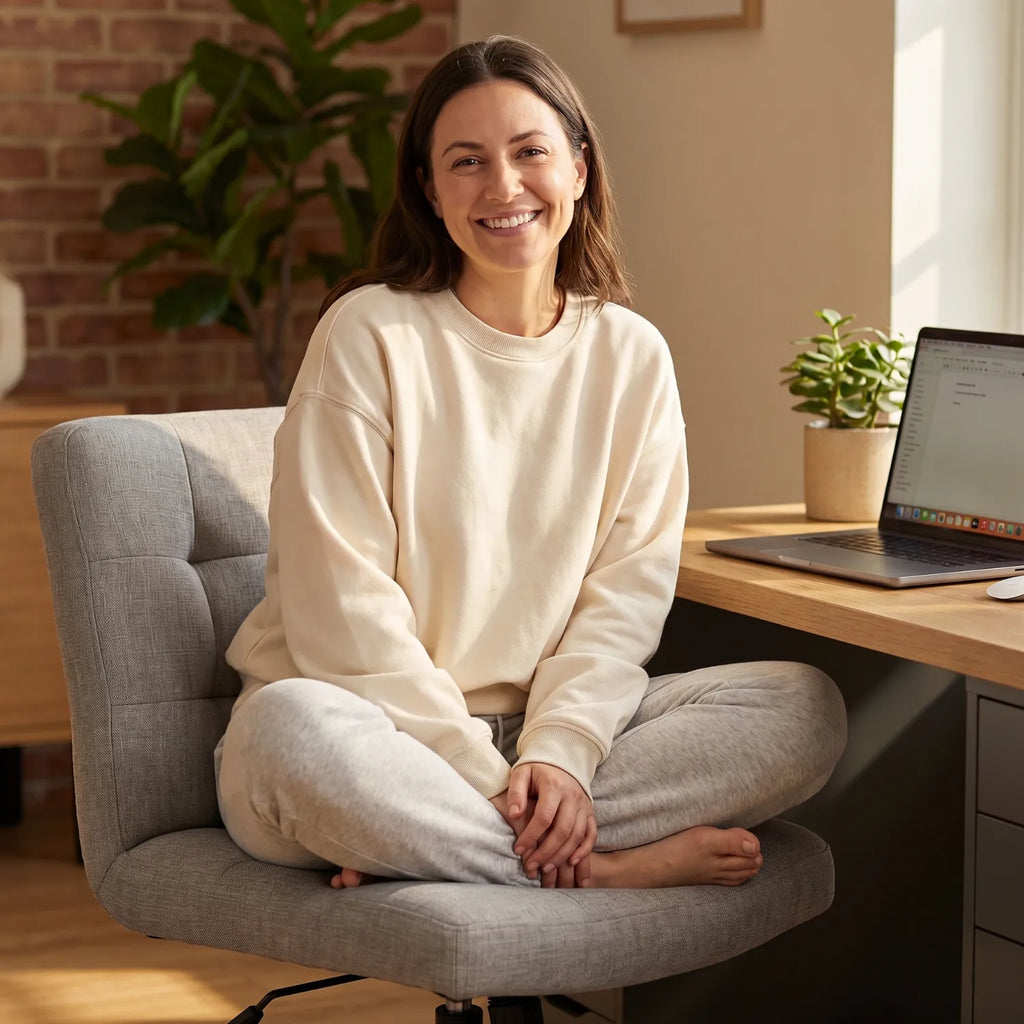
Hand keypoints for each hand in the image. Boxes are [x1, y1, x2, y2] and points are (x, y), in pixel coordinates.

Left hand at [507, 762, 595, 887]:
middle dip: (546, 852)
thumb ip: (516, 793)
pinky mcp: (590, 812)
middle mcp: (572, 796)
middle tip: (531, 866)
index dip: (530, 836)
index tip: (518, 850)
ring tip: (545, 868)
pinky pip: (591, 834)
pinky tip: (572, 862)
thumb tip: (514, 815)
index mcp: (554, 786)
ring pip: (577, 835)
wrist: (561, 760)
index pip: (544, 817)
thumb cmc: (537, 770)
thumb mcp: (522, 773)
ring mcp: (583, 805)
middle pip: (562, 830)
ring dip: (562, 855)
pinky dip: (584, 850)